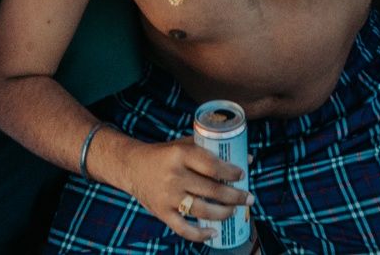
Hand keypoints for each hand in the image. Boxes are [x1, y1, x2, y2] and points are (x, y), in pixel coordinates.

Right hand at [105, 137, 248, 243]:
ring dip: (224, 213)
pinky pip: (184, 229)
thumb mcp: (183, 145)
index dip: (230, 172)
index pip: (211, 165)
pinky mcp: (162, 213)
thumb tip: (246, 157)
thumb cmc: (163, 155)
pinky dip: (200, 234)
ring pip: (202, 210)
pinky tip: (214, 232)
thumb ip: (211, 149)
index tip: (242, 175)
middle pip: (212, 190)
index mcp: (180, 155)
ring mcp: (168, 196)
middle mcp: (174, 176)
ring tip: (235, 211)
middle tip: (248, 197)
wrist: (132, 167)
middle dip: (235, 196)